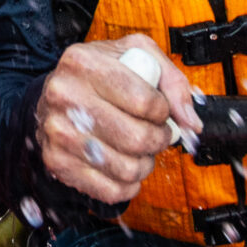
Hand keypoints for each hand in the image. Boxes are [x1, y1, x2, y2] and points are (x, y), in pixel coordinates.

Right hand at [34, 37, 200, 204]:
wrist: (56, 95)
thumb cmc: (101, 75)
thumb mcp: (137, 56)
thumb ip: (172, 81)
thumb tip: (190, 122)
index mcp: (83, 62)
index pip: (144, 101)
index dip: (164, 111)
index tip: (160, 110)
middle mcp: (64, 95)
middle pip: (137, 138)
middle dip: (159, 140)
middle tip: (158, 134)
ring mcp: (58, 131)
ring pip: (126, 168)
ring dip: (145, 164)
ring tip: (142, 150)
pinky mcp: (57, 162)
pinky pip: (110, 190)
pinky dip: (128, 185)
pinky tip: (126, 168)